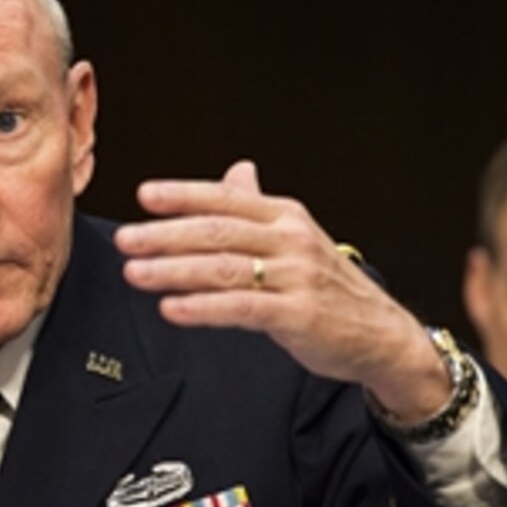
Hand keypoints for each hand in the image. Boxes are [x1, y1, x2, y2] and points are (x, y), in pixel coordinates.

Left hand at [114, 160, 449, 421]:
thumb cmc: (328, 287)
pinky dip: (202, 308)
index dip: (183, 195)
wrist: (382, 335)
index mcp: (285, 215)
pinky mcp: (298, 315)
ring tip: (135, 273)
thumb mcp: (295, 238)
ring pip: (223, 269)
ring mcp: (296, 277)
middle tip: (125, 240)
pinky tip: (172, 309)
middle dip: (164, 235)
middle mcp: (290, 239)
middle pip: (217, 232)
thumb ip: (258, 208)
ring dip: (173, 270)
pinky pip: (241, 308)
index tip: (144, 195)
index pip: (225, 199)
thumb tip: (236, 172)